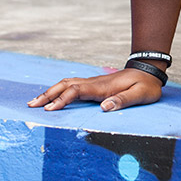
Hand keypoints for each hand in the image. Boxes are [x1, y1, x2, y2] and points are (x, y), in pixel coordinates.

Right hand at [28, 68, 163, 111]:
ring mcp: (93, 82)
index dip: (62, 100)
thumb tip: (104, 108)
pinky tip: (52, 96)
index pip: (77, 91)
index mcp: (103, 87)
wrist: (148, 70)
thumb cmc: (146, 85)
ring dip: (50, 91)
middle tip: (31, 105)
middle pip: (66, 85)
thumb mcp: (140, 94)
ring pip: (66, 83)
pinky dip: (58, 90)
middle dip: (48, 95)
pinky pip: (72, 85)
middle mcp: (94, 83)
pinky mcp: (94, 84)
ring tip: (35, 102)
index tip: (49, 110)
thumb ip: (123, 100)